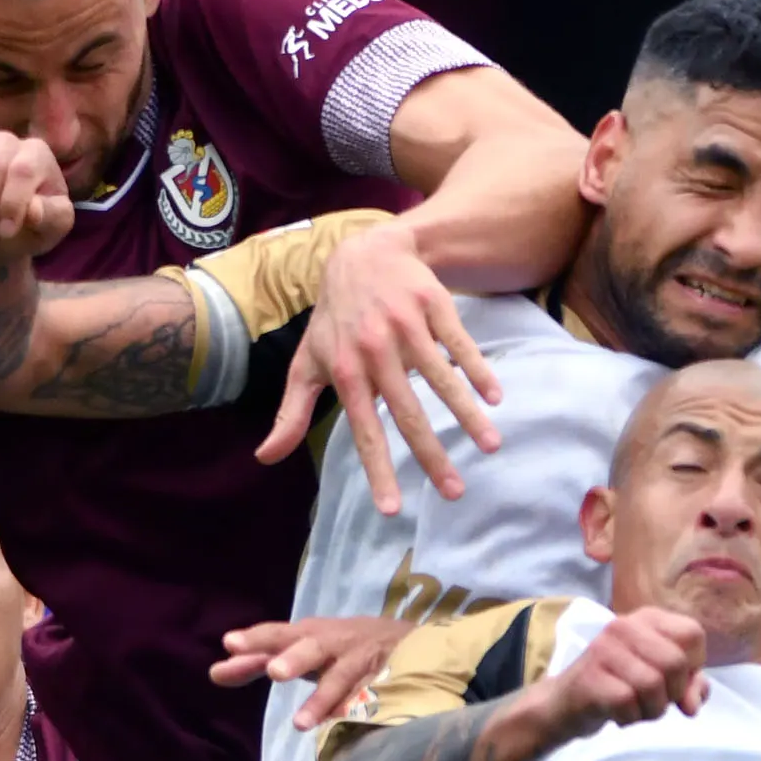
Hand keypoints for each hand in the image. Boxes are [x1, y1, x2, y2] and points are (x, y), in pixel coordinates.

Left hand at [216, 609, 416, 721]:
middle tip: (274, 672)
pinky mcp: (382, 680)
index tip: (229, 645)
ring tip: (300, 723)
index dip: (256, 640)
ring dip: (321, 698)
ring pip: (339, 677)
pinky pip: (366, 697)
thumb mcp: (300, 649)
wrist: (404, 640)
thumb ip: (259, 661)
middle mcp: (331, 642)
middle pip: (310, 647)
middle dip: (293, 658)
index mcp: (307, 633)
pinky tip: (343, 724)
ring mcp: (358, 661)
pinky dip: (355, 709)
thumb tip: (215, 672)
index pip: (276, 636)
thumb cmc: (338, 646)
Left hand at [261, 219, 502, 513]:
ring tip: (490, 446)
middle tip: (454, 493)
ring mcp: (406, 326)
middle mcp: (375, 351)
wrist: (365, 252)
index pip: (364, 430)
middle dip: (432, 456)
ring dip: (467, 415)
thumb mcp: (308, 362)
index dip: (377, 470)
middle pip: (408, 413)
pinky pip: (459, 343)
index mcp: (345, 371)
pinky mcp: (432, 305)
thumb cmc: (335, 318)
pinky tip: (494, 397)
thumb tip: (265, 458)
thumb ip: (291, 413)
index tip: (392, 509)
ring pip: (441, 378)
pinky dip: (478, 370)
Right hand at [530, 605, 709, 745]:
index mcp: (647, 618)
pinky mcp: (590, 676)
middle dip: (672, 693)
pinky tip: (617, 713)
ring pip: (653, 684)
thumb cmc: (620, 687)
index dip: (693, 665)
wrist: (564, 705)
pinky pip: (628, 702)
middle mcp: (624, 625)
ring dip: (650, 710)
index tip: (673, 679)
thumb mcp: (661, 681)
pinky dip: (629, 717)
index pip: (693, 634)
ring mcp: (604, 649)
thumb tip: (693, 703)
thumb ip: (688, 685)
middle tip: (652, 699)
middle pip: (675, 663)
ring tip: (635, 707)